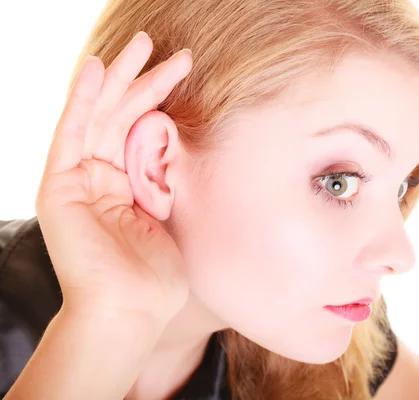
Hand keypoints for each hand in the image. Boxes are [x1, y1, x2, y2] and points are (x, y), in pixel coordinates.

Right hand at [35, 31, 192, 328]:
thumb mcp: (168, 215)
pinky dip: (81, 99)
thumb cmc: (156, 275)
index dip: (160, 98)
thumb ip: (164, 177)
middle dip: (145, 79)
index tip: (183, 70)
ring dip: (120, 78)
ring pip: (100, 116)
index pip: (141, 129)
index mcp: (126, 185)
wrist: (130, 311)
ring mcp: (77, 180)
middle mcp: (100, 178)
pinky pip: (71, 133)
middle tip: (171, 49)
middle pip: (121, 116)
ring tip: (143, 43)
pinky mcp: (58, 186)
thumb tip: (178, 145)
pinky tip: (96, 68)